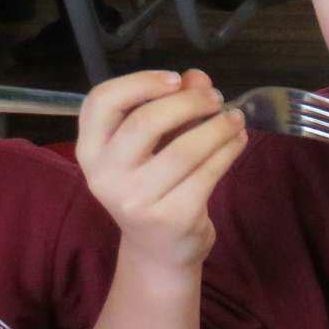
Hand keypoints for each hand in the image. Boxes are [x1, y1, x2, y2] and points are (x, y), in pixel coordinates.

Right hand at [76, 69, 246, 269]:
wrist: (159, 250)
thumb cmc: (152, 188)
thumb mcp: (152, 147)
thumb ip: (170, 108)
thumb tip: (198, 78)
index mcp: (90, 150)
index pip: (102, 102)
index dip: (140, 83)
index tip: (176, 79)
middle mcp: (105, 175)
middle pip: (145, 122)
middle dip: (188, 103)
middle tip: (216, 98)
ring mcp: (136, 200)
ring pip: (184, 149)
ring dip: (217, 127)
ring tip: (235, 118)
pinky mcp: (171, 217)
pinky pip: (207, 173)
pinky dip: (228, 150)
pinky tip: (238, 140)